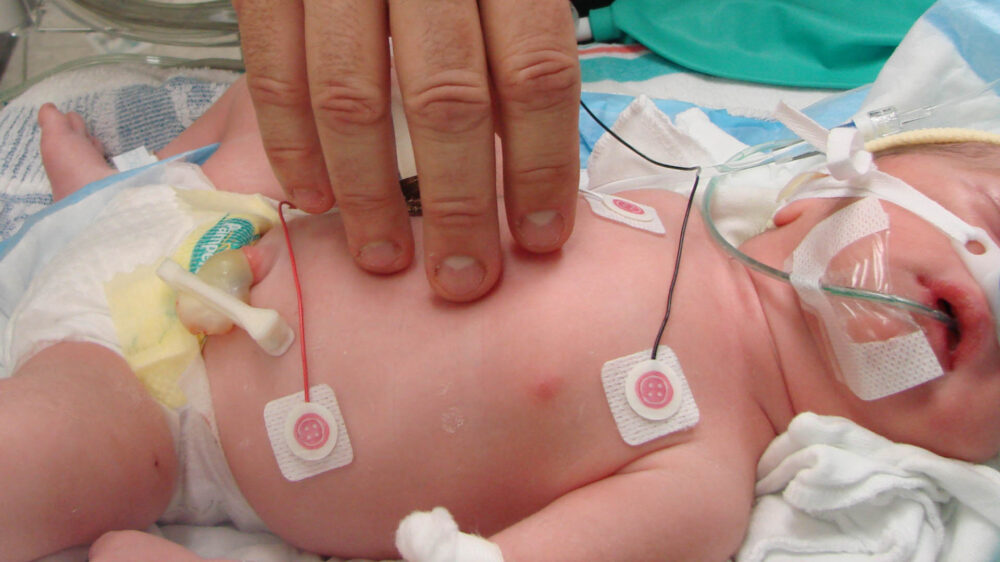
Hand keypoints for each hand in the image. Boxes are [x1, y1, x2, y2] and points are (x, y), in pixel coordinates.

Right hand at [233, 0, 580, 301]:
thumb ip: (524, 38)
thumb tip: (530, 153)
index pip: (538, 72)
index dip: (543, 165)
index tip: (542, 238)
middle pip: (450, 99)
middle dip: (461, 205)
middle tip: (464, 281)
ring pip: (354, 96)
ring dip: (371, 194)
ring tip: (386, 258)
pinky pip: (273, 71)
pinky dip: (292, 145)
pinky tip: (315, 200)